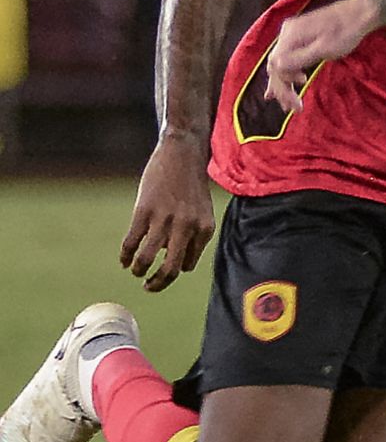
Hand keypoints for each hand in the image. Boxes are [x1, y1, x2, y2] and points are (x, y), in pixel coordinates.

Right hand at [121, 132, 215, 291]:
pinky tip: (124, 259)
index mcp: (204, 229)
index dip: (174, 269)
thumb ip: (191, 234)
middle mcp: (187, 227)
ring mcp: (165, 219)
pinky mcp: (144, 211)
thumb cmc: (190, 185)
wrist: (182, 154)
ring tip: (135, 271)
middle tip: (149, 287)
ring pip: (147, 259)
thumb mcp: (201, 211)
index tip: (164, 268)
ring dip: (139, 271)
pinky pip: (131, 243)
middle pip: (171, 270)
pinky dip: (125, 255)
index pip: (187, 264)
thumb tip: (167, 259)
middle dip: (157, 284)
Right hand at [264, 0, 377, 111]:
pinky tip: (289, 82)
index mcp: (290, 36)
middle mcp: (287, 33)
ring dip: (284, 82)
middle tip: (292, 108)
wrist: (360, 12)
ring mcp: (293, 32)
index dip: (283, 86)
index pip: (275, 66)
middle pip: (275, 64)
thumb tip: (275, 68)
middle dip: (283, 88)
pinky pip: (288, 55)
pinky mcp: (301, 33)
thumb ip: (299, 59)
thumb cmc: (345, 32)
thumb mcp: (324, 49)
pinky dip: (288, 71)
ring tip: (287, 103)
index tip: (296, 102)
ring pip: (281, 61)